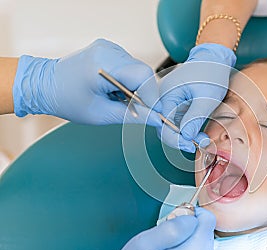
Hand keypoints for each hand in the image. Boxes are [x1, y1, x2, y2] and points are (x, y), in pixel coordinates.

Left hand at [13, 39, 161, 125]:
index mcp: (103, 65)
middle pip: (143, 72)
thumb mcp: (101, 114)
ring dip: (135, 87)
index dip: (151, 96)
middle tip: (133, 108)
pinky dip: (128, 80)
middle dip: (143, 93)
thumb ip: (132, 115)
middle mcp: (108, 50)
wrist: (45, 84)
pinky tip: (114, 88)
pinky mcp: (109, 49)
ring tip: (117, 98)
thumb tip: (155, 118)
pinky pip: (130, 66)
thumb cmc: (66, 99)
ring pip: (138, 69)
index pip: (143, 76)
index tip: (152, 112)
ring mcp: (109, 47)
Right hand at [117, 207, 215, 249]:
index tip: (172, 223)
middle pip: (205, 229)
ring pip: (201, 240)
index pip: (206, 218)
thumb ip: (170, 228)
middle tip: (166, 240)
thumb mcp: (144, 243)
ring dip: (186, 240)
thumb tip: (190, 217)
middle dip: (187, 229)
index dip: (187, 215)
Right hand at [157, 43, 235, 151]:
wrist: (214, 60)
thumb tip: (186, 136)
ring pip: (170, 126)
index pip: (163, 122)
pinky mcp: (175, 103)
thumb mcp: (206, 97)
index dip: (176, 137)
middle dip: (180, 138)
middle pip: (163, 126)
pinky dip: (186, 128)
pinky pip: (176, 120)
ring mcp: (168, 100)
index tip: (190, 145)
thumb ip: (195, 118)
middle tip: (198, 144)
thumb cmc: (210, 72)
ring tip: (201, 139)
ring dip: (184, 135)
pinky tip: (197, 133)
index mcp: (167, 93)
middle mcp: (163, 97)